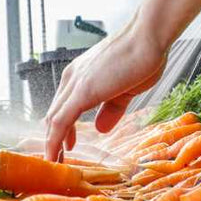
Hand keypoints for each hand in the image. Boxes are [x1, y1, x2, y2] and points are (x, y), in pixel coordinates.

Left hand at [42, 20, 166, 160]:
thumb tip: (100, 127)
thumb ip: (111, 108)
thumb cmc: (142, 56)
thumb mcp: (124, 89)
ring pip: (53, 120)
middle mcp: (72, 77)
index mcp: (81, 74)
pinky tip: (55, 156)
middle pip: (54, 114)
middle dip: (54, 138)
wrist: (149, 37)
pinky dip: (55, 141)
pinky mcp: (81, 92)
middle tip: (57, 159)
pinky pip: (60, 122)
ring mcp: (75, 84)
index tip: (66, 145)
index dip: (62, 128)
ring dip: (52, 143)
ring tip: (54, 163)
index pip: (63, 106)